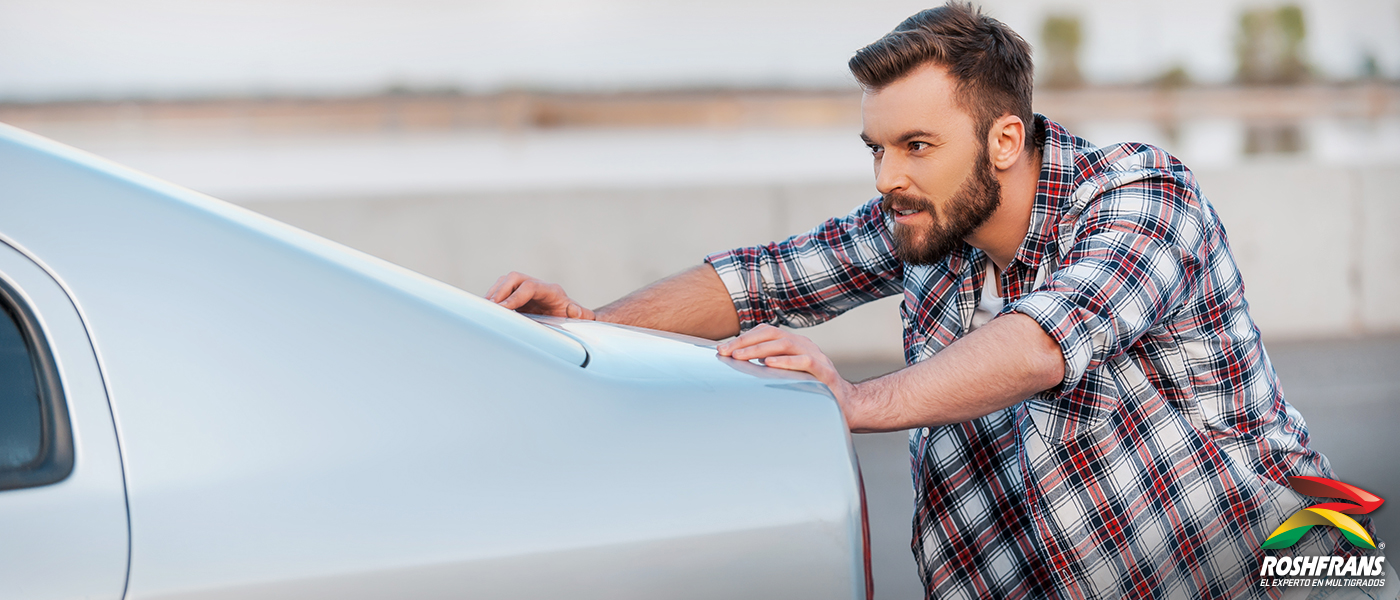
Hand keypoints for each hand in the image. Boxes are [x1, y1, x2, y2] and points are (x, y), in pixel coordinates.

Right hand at [486, 272, 594, 319]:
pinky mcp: (518, 296)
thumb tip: (572, 309)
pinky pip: (502, 290)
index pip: (530, 287)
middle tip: (491, 308)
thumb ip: (581, 315)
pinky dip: (493, 297)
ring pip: (506, 282)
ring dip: (494, 293)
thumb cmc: (576, 319)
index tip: (504, 309)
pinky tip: (488, 310)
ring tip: (487, 309)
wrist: (573, 317)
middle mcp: (538, 286)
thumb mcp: (584, 319)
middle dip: (501, 291)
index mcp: (552, 291)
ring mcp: (526, 289)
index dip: (515, 296)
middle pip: (515, 278)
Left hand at [716, 324, 856, 404]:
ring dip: (759, 350)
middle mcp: (804, 345)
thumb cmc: (812, 390)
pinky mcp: (825, 371)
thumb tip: (738, 365)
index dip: (743, 338)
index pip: (765, 332)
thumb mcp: (786, 376)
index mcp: (794, 344)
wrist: (846, 405)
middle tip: (726, 353)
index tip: (722, 350)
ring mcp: (816, 356)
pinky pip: (805, 361)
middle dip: (745, 342)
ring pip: (785, 344)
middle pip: (772, 334)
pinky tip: (769, 365)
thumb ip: (768, 368)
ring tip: (740, 357)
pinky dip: (786, 361)